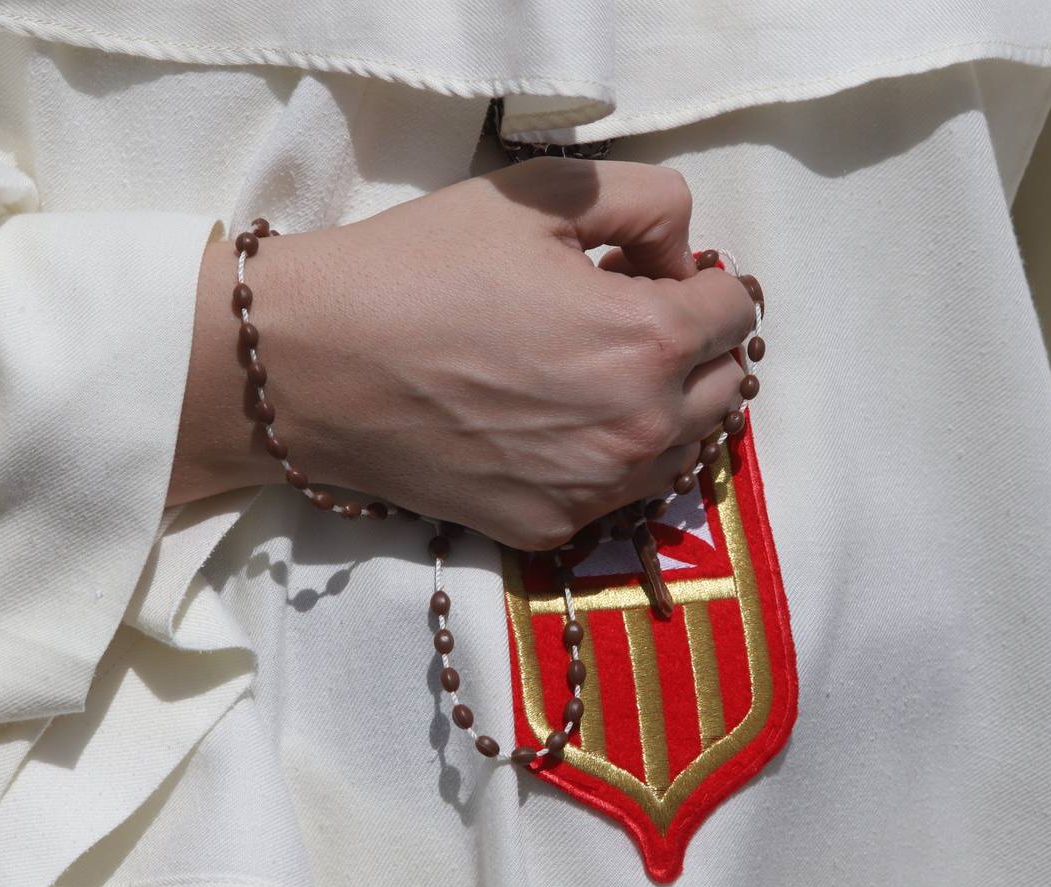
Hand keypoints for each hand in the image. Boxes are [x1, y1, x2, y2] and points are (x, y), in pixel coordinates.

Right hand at [171, 157, 754, 549]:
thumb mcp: (539, 192)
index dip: (698, 280)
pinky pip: (619, 493)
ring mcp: (596, 491)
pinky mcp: (550, 530)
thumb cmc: (420, 267)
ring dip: (665, 406)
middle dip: (694, 346)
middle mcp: (640, 429)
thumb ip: (650, 202)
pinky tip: (551, 424)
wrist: (313, 363)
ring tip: (593, 373)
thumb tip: (685, 259)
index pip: (737, 312)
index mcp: (649, 340)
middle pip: (726, 387)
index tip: (643, 273)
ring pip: (684, 448)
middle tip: (627, 320)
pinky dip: (609, 457)